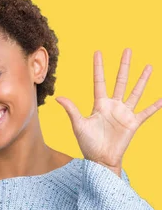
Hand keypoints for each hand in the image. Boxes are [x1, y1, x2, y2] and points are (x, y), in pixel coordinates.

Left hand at [55, 48, 161, 172]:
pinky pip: (146, 112)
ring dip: (142, 80)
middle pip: (120, 81)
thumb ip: (71, 110)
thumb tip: (58, 97)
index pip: (99, 81)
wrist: (100, 159)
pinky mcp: (133, 123)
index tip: (98, 52)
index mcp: (99, 104)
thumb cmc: (88, 144)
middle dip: (124, 66)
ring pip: (135, 92)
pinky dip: (155, 106)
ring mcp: (124, 113)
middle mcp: (113, 106)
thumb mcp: (78, 125)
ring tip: (148, 66)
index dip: (99, 67)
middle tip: (128, 50)